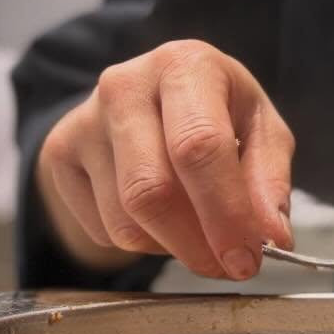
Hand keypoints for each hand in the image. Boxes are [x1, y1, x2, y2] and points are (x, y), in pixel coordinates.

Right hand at [37, 40, 294, 279]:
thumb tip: (273, 237)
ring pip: (125, 220)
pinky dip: (143, 243)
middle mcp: (125, 85)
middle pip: (152, 190)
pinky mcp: (60, 154)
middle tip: (227, 267)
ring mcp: (84, 120)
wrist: (152, 98)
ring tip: (199, 232)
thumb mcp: (261, 129)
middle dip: (196, 244)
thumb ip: (271, 181)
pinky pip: (103, 230)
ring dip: (172, 247)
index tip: (246, 258)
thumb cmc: (218, 112)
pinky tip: (162, 218)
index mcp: (185, 66)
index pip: (199, 147)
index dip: (224, 211)